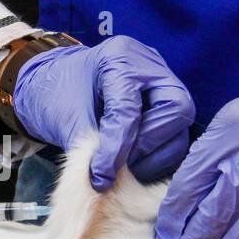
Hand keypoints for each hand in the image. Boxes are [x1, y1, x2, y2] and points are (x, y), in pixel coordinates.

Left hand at [12, 35, 194, 188]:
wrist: (57, 85)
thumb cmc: (58, 93)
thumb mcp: (66, 116)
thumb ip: (87, 145)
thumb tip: (104, 181)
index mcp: (120, 58)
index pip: (129, 108)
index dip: (116, 147)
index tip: (101, 176)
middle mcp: (151, 66)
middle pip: (175, 109)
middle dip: (148, 144)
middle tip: (121, 166)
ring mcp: (164, 84)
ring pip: (181, 127)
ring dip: (156, 157)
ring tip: (126, 170)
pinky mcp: (167, 106)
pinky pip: (176, 138)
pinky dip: (158, 158)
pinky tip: (136, 166)